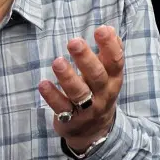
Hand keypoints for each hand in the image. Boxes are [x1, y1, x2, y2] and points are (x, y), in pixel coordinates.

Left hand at [38, 26, 124, 153]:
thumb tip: (109, 29)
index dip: (110, 45)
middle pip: (97, 75)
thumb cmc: (100, 92)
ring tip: (57, 62)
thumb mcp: (109, 75)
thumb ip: (109, 53)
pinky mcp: (71, 119)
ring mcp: (88, 108)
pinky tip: (43, 84)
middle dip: (86, 58)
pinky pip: (61, 107)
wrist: (94, 130)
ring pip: (79, 92)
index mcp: (114, 79)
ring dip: (68, 77)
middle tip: (74, 42)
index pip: (115, 61)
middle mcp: (103, 93)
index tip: (101, 29)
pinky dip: (52, 96)